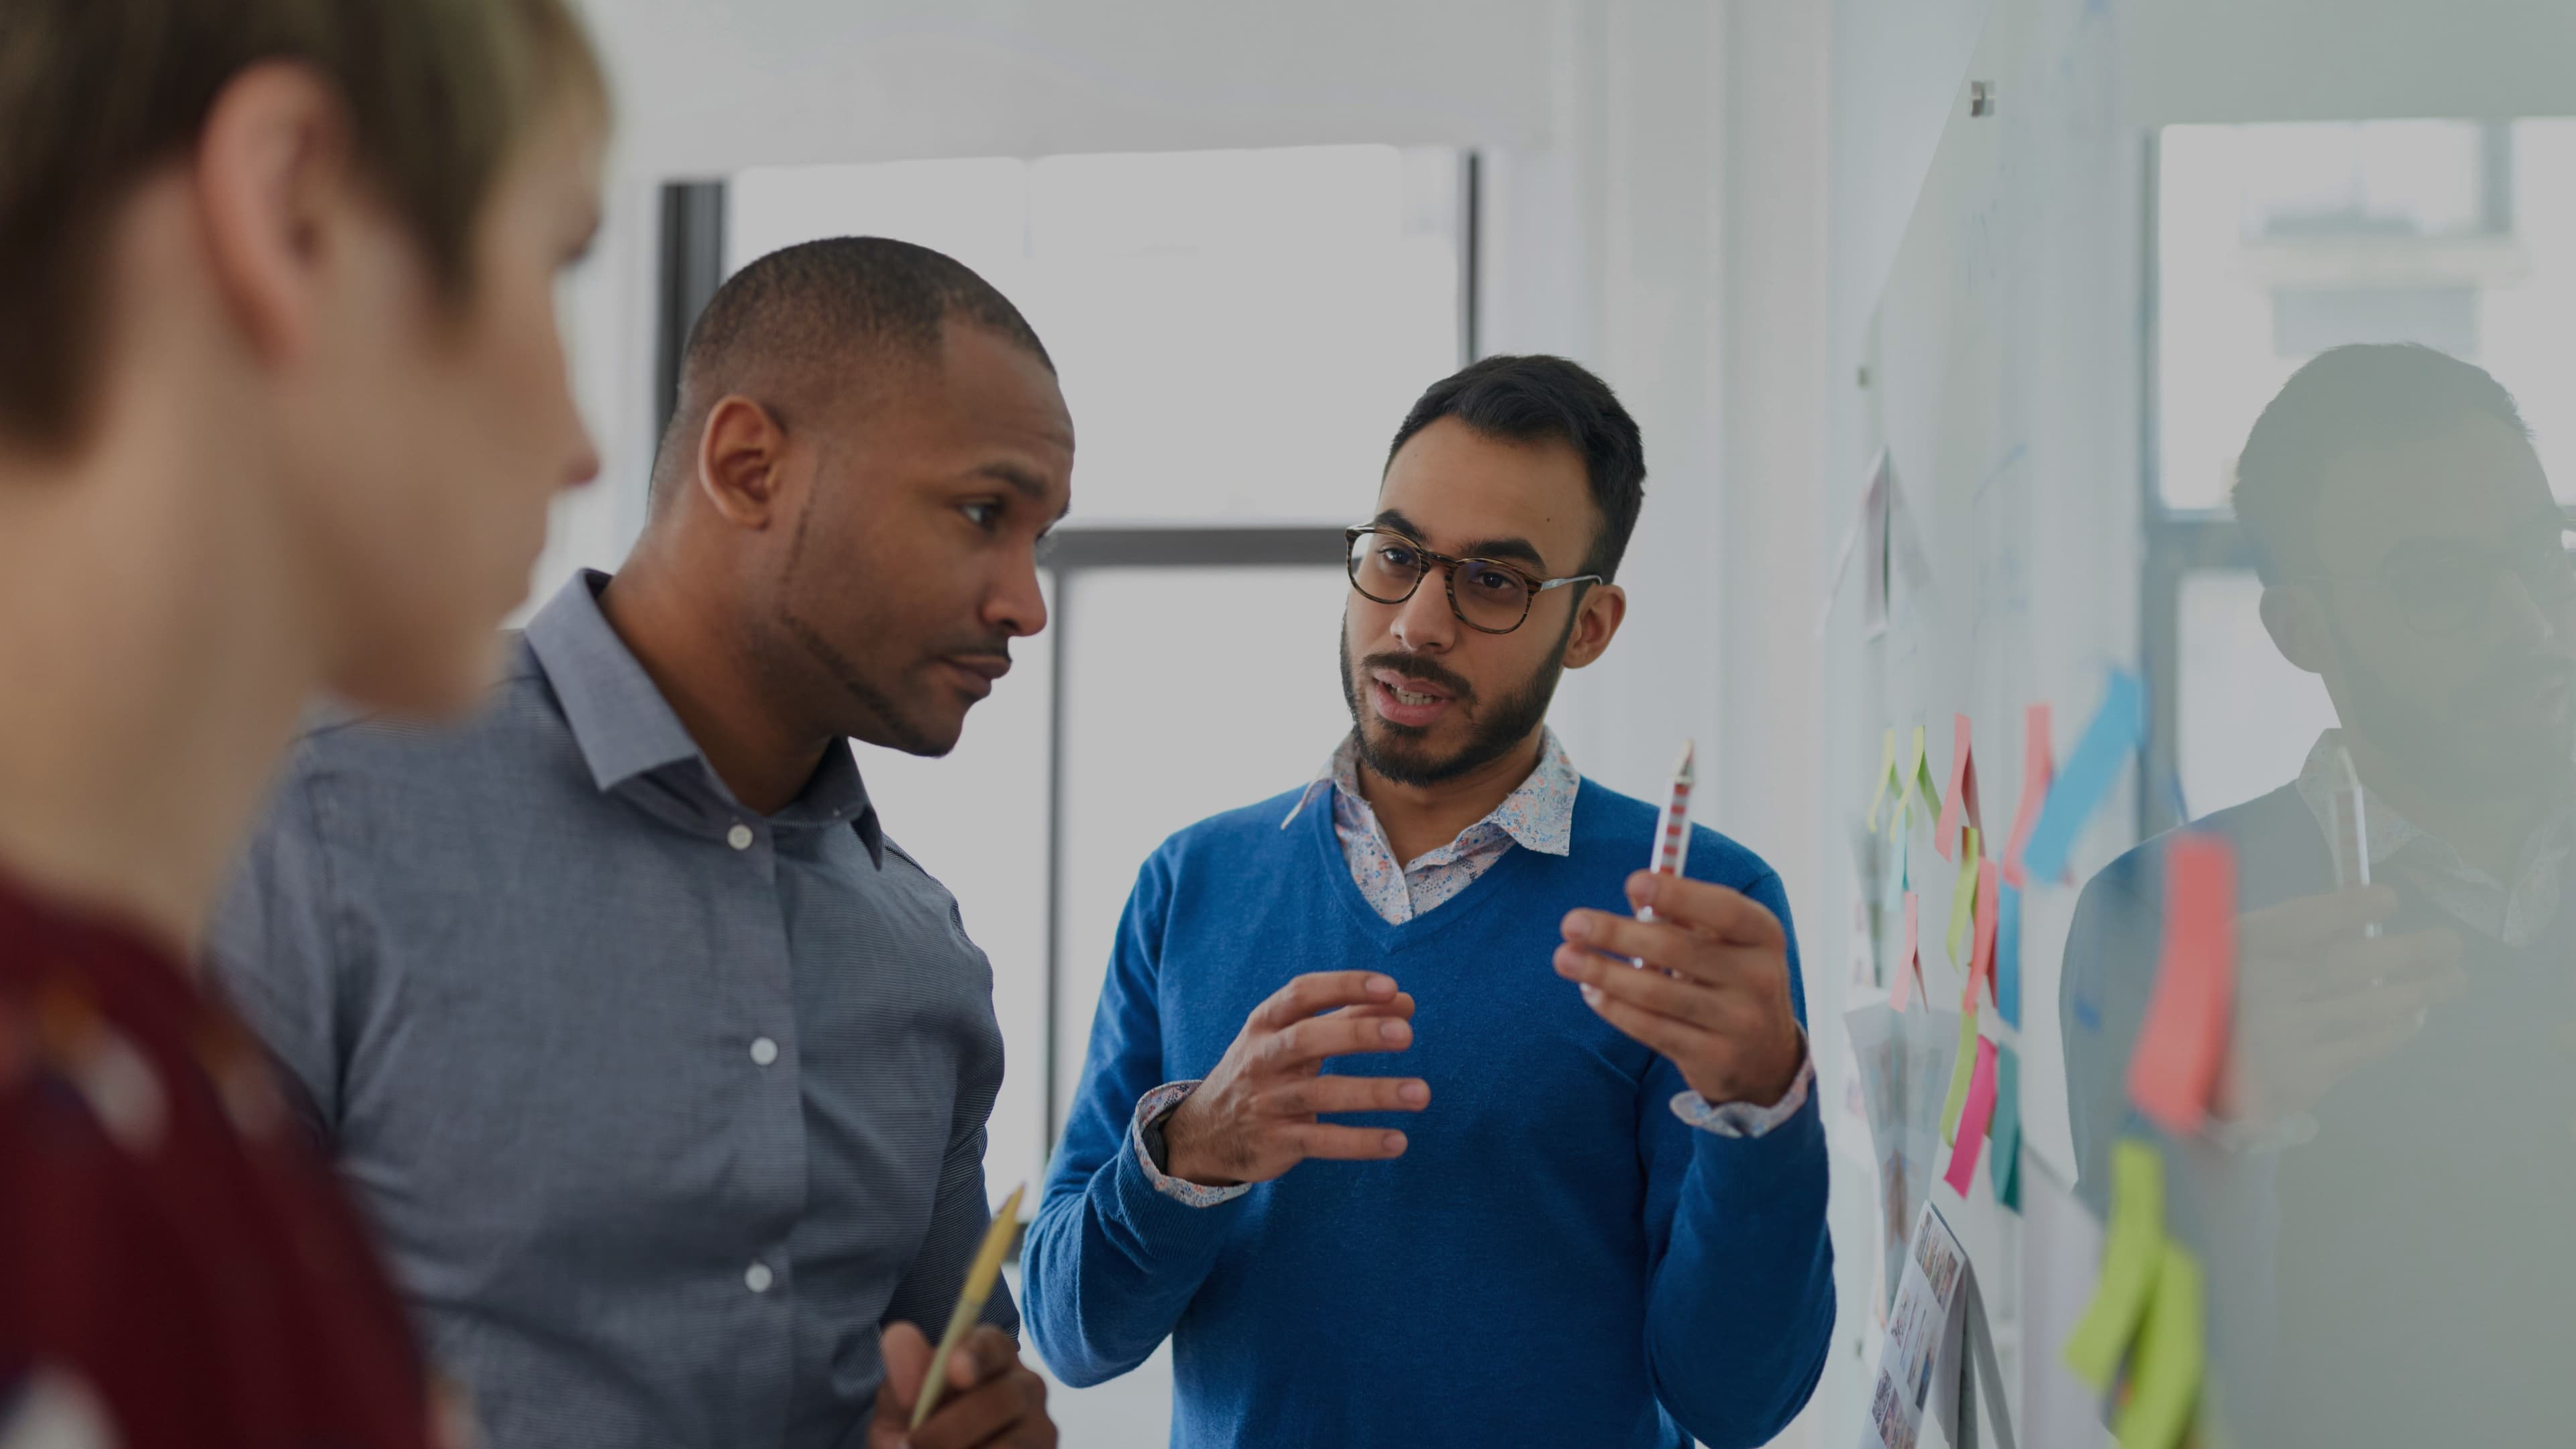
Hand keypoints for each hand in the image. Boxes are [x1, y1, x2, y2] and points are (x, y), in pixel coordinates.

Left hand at [868, 1322, 1053, 1448]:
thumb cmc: (915, 1427)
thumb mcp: (900, 1404)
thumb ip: (903, 1374)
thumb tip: (900, 1345)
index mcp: (991, 1355)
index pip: (992, 1345)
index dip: (976, 1354)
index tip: (955, 1370)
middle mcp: (1025, 1384)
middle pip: (1003, 1398)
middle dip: (953, 1426)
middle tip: (912, 1443)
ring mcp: (1040, 1425)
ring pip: (1008, 1444)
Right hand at [1160, 971, 1428, 1186]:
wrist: (1205, 1132)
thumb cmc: (1265, 1071)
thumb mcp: (1292, 1037)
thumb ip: (1347, 1016)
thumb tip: (1405, 1001)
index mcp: (1266, 1023)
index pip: (1302, 994)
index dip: (1344, 987)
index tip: (1390, 987)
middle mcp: (1262, 1058)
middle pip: (1307, 1039)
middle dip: (1358, 1034)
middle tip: (1407, 1035)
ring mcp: (1267, 1101)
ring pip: (1321, 1094)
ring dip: (1374, 1093)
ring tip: (1421, 1093)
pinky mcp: (1275, 1142)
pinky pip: (1321, 1141)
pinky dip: (1360, 1142)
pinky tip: (1397, 1142)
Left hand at [1555, 872, 1804, 1106]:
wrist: (1767, 1058)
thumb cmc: (1730, 978)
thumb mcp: (1722, 942)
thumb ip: (1683, 914)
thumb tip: (1637, 892)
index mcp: (1763, 935)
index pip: (1723, 910)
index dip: (1678, 894)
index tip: (1632, 882)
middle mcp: (1759, 978)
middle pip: (1678, 950)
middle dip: (1617, 934)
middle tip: (1571, 923)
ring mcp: (1740, 1023)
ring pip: (1657, 993)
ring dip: (1603, 973)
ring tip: (1565, 958)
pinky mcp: (1715, 1059)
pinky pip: (1652, 1029)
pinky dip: (1615, 1008)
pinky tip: (1590, 991)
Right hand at [2217, 885, 2463, 1127]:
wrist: (2182, 1078)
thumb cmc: (2214, 1003)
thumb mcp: (2226, 955)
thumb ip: (2284, 935)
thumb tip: (2361, 913)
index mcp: (2233, 952)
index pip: (2301, 922)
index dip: (2349, 908)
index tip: (2390, 899)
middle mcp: (2256, 994)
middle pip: (2349, 966)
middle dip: (2409, 952)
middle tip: (2451, 943)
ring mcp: (2281, 1039)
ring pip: (2367, 1008)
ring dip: (2419, 992)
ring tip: (2451, 979)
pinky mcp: (2300, 1078)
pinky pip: (2363, 1048)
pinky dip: (2396, 1030)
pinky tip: (2413, 1018)